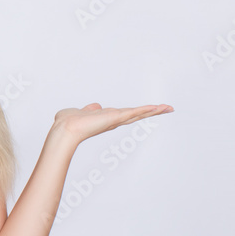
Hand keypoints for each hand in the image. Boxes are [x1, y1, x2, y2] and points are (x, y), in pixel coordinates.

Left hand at [52, 102, 172, 145]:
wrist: (65, 129)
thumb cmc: (68, 123)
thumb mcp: (81, 112)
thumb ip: (90, 109)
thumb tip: (95, 107)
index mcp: (107, 118)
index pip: (127, 114)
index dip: (139, 112)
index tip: (150, 109)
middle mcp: (114, 120)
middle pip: (137, 114)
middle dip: (152, 111)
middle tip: (167, 108)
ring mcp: (116, 120)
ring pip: (139, 113)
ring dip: (154, 110)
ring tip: (168, 107)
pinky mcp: (115, 118)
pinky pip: (134, 112)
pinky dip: (146, 110)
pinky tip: (157, 107)